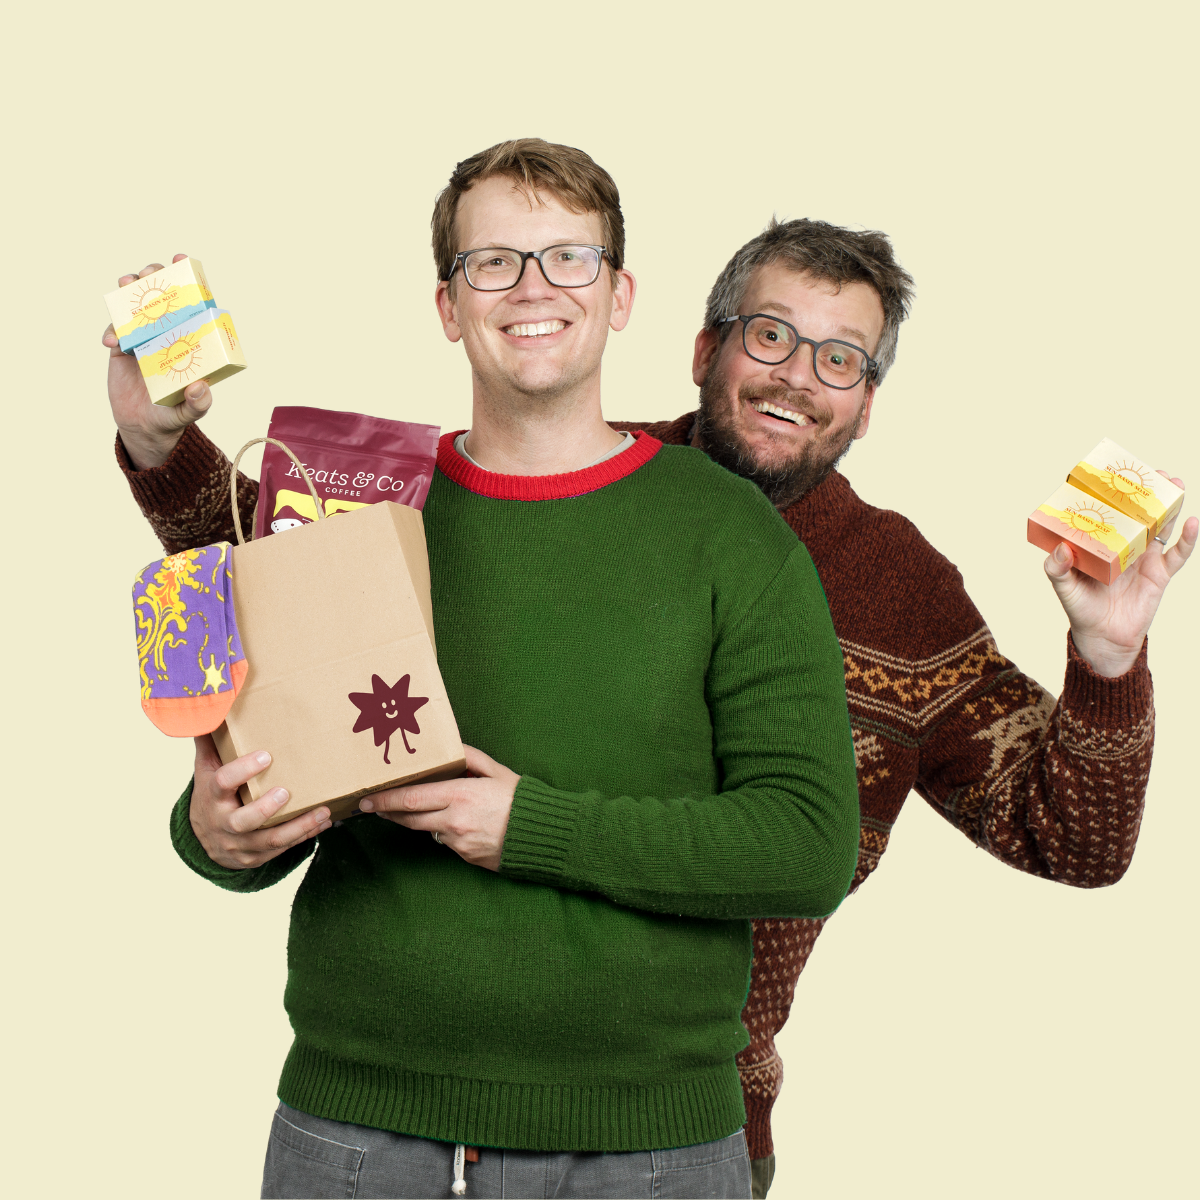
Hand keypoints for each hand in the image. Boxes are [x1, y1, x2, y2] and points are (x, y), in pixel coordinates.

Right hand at [103, 254, 213, 470]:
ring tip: (125, 284)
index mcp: (189, 340)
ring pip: (135, 306)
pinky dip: (112, 330)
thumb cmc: (173, 415)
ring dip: (129, 290)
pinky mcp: (121, 349)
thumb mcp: (189, 411)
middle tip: (148, 274)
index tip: (181, 260)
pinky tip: (112, 342)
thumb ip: (198, 404)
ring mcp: (143, 339)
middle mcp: (167, 334)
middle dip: (154, 277)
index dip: (188, 281)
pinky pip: (115, 330)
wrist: (144, 428)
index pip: (192, 304)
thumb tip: (202, 388)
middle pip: (161, 296)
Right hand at [189, 735, 330, 869]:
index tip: (265, 756)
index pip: (222, 783)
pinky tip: (323, 823)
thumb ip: (210, 743)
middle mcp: (224, 823)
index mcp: (212, 797)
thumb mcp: (206, 770)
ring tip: (323, 811)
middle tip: (287, 792)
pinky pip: (281, 849)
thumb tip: (211, 709)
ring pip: (270, 840)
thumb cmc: (212, 796)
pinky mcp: (254, 857)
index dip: (242, 770)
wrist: (203, 840)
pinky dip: (304, 836)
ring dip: (299, 826)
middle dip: (266, 808)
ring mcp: (240, 844)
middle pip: (244, 821)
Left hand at [359, 745, 517, 871]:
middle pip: (410, 818)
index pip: (412, 798)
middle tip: (371, 806)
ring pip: (427, 831)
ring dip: (416, 821)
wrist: (544, 836)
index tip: (367, 799)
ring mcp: (459, 842)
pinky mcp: (465, 857)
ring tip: (407, 811)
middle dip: (389, 812)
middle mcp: (454, 821)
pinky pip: (446, 842)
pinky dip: (443, 832)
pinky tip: (451, 823)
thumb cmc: (523, 801)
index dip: (385, 799)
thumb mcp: (498, 771)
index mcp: (461, 795)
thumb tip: (451, 747)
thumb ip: (470, 757)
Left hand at [1045, 471, 1195, 677]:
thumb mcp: (1064, 588)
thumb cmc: (1081, 609)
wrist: (1105, 638)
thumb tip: (1062, 548)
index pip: (1106, 513)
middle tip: (1155, 473)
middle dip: (1146, 493)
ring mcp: (1143, 557)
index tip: (1114, 473)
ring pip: (1160, 526)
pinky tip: (1192, 523)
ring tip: (1175, 484)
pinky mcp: (1160, 573)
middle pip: (1137, 514)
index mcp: (1099, 544)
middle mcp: (1123, 546)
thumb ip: (1057, 569)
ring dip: (1169, 506)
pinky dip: (1187, 539)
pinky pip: (1178, 553)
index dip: (1111, 494)